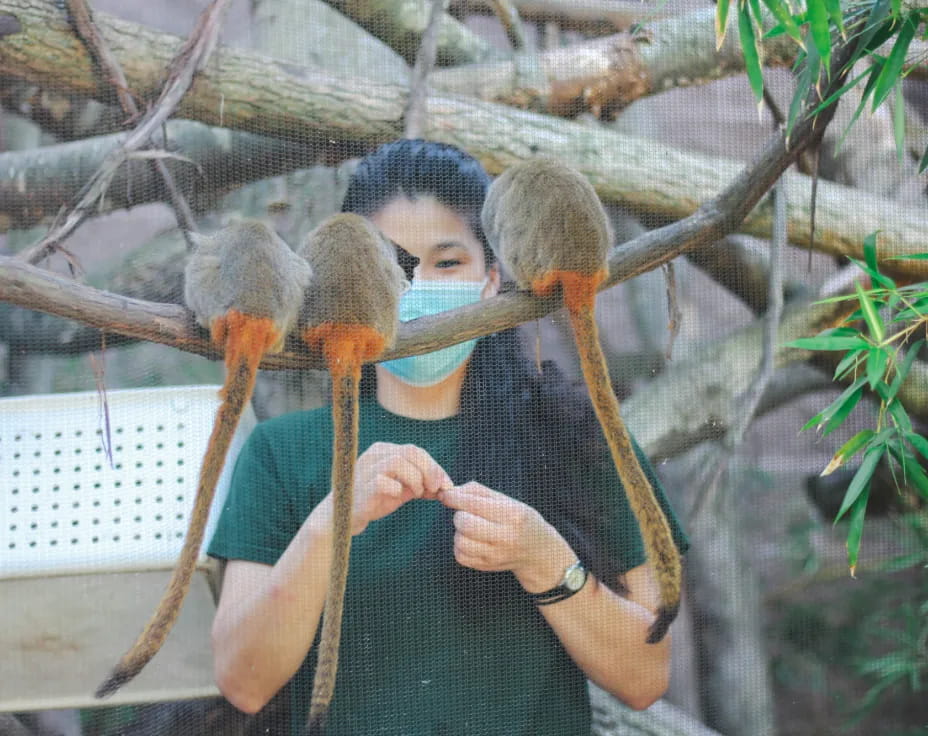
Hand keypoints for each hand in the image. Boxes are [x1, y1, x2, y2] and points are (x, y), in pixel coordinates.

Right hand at [346, 442, 452, 534]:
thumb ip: (422, 484)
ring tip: (417, 494)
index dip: (435, 467)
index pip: (416, 451)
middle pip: (410, 451)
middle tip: (435, 489)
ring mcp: (366, 469)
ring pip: (398, 462)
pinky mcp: (361, 487)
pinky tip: (398, 497)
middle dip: (429, 470)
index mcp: (384, 451)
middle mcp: (374, 455)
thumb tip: (447, 486)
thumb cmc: (375, 500)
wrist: (343, 517)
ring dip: (415, 478)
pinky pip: (382, 481)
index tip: (447, 486)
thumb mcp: (402, 490)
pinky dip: (396, 489)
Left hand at [438, 482, 575, 592]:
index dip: (455, 497)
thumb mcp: (509, 501)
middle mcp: (505, 537)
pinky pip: (460, 556)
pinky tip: (472, 541)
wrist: (539, 552)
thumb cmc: (521, 521)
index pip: (474, 504)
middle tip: (467, 513)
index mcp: (512, 515)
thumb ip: (479, 492)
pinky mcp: (486, 566)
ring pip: (460, 541)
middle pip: (464, 523)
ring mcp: (496, 555)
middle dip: (459, 514)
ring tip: (471, 528)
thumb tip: (451, 491)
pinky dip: (460, 546)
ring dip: (460, 531)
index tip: (447, 494)